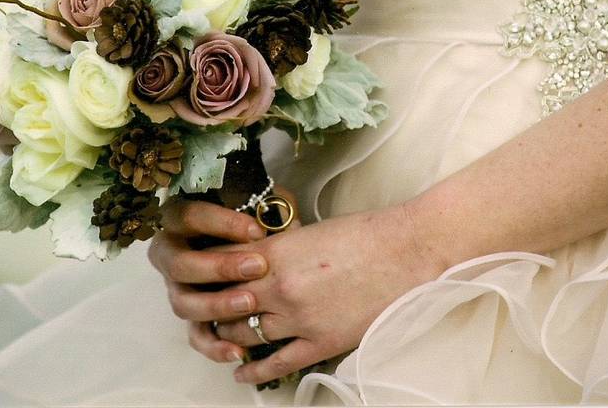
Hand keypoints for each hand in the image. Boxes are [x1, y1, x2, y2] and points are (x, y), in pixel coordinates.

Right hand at [147, 198, 270, 362]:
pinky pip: (195, 336)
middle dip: (219, 267)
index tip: (257, 230)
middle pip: (181, 264)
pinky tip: (239, 350)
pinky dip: (215, 346)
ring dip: (217, 305)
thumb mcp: (255, 206)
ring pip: (184, 304)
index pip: (190, 217)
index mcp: (177, 219)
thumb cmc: (249, 220)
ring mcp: (176, 288)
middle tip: (257, 267)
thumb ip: (265, 211)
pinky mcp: (191, 316)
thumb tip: (288, 225)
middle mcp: (169, 255)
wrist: (244, 244)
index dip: (222, 224)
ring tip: (250, 303)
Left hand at [214, 203, 446, 385]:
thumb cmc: (365, 234)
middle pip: (223, 304)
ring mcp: (298, 317)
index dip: (206, 273)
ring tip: (221, 341)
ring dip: (229, 338)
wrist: (408, 251)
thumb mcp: (309, 233)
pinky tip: (241, 373)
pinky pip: (276, 364)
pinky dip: (254, 372)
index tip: (199, 279)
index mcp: (272, 253)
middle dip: (211, 307)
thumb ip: (277, 250)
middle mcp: (277, 286)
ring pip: (243, 334)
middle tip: (204, 312)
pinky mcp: (320, 342)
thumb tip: (257, 261)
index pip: (218, 266)